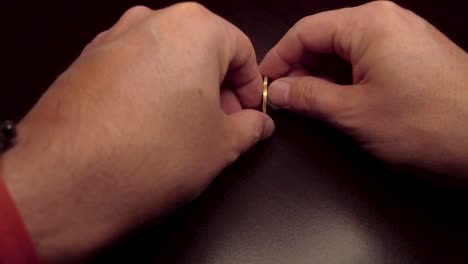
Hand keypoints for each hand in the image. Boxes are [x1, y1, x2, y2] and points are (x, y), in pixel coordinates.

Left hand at [2, 3, 273, 262]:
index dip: (249, 87)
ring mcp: (113, 38)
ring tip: (183, 130)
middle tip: (219, 125)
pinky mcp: (87, 61)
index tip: (247, 112)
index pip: (241, 50)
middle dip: (216, 88)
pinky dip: (149, 90)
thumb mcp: (220, 146)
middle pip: (201, 50)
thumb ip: (248, 127)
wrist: (68, 183)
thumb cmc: (148, 158)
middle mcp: (151, 22)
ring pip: (166, 57)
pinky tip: (148, 127)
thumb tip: (256, 124)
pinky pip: (133, 68)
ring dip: (182, 89)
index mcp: (194, 29)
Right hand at [260, 1, 467, 175]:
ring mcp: (402, 36)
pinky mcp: (412, 54)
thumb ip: (307, 97)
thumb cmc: (428, 122)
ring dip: (322, 76)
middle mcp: (385, 21)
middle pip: (325, 38)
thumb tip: (279, 90)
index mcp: (368, 24)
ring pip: (345, 51)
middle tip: (284, 97)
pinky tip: (338, 100)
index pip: (305, 32)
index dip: (279, 57)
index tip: (264, 81)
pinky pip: (367, 59)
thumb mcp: (353, 112)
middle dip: (300, 68)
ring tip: (308, 103)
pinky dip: (346, 78)